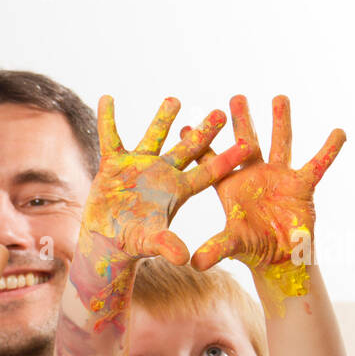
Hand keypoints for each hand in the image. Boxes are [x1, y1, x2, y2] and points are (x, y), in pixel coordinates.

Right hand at [75, 95, 249, 328]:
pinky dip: (108, 118)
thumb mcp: (151, 243)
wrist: (105, 240)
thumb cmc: (132, 244)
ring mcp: (139, 166)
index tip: (249, 143)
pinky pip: (110, 136)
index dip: (228, 159)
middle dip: (204, 132)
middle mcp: (162, 173)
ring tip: (174, 99)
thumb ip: (166, 246)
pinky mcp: (114, 163)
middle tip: (222, 112)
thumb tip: (184, 258)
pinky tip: (108, 98)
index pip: (208, 172)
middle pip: (187, 149)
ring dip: (163, 119)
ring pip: (154, 136)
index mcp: (177, 190)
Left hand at [190, 95, 345, 311]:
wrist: (281, 257)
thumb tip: (193, 263)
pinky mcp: (302, 185)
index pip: (213, 163)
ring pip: (279, 144)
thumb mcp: (233, 246)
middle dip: (242, 121)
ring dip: (280, 121)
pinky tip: (339, 132)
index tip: (186, 128)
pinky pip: (317, 164)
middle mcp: (253, 176)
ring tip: (279, 97)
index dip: (202, 147)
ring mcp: (278, 177)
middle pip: (246, 143)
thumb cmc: (253, 249)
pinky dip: (329, 150)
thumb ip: (215, 249)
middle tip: (236, 97)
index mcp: (231, 188)